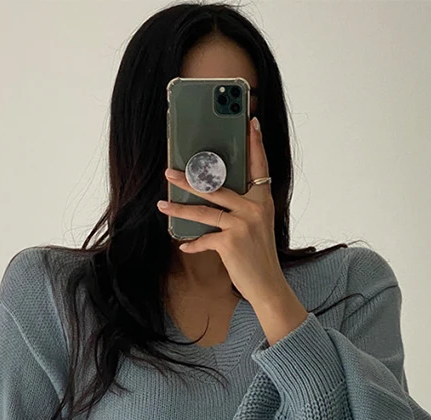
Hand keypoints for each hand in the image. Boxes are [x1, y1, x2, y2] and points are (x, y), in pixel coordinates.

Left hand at [157, 116, 286, 304]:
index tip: (251, 123)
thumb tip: (213, 198)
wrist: (267, 284)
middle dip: (190, 179)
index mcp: (263, 201)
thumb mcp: (256, 227)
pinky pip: (204, 239)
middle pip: (217, 186)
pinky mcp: (230, 242)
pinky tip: (185, 245)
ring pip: (204, 211)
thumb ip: (242, 211)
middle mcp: (254, 208)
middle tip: (170, 171)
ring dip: (179, 209)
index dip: (255, 145)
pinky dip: (193, 244)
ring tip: (163, 204)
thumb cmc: (259, 256)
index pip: (259, 167)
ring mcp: (242, 224)